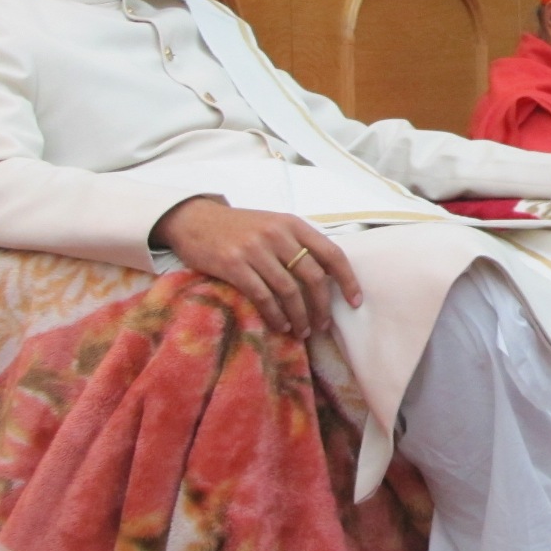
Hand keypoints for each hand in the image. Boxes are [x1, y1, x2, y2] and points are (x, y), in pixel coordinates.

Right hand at [151, 198, 362, 337]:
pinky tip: (280, 325)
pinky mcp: (234, 265)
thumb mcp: (273, 225)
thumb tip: (327, 276)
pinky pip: (263, 297)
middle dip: (322, 306)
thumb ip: (298, 244)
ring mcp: (255, 249)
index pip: (332, 253)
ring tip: (301, 331)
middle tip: (322, 325)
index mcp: (293, 224)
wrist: (194, 220)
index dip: (347, 280)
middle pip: (313, 277)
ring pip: (289, 291)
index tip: (355, 302)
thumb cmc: (240, 227)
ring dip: (299, 316)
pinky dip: (275, 315)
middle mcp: (277, 234)